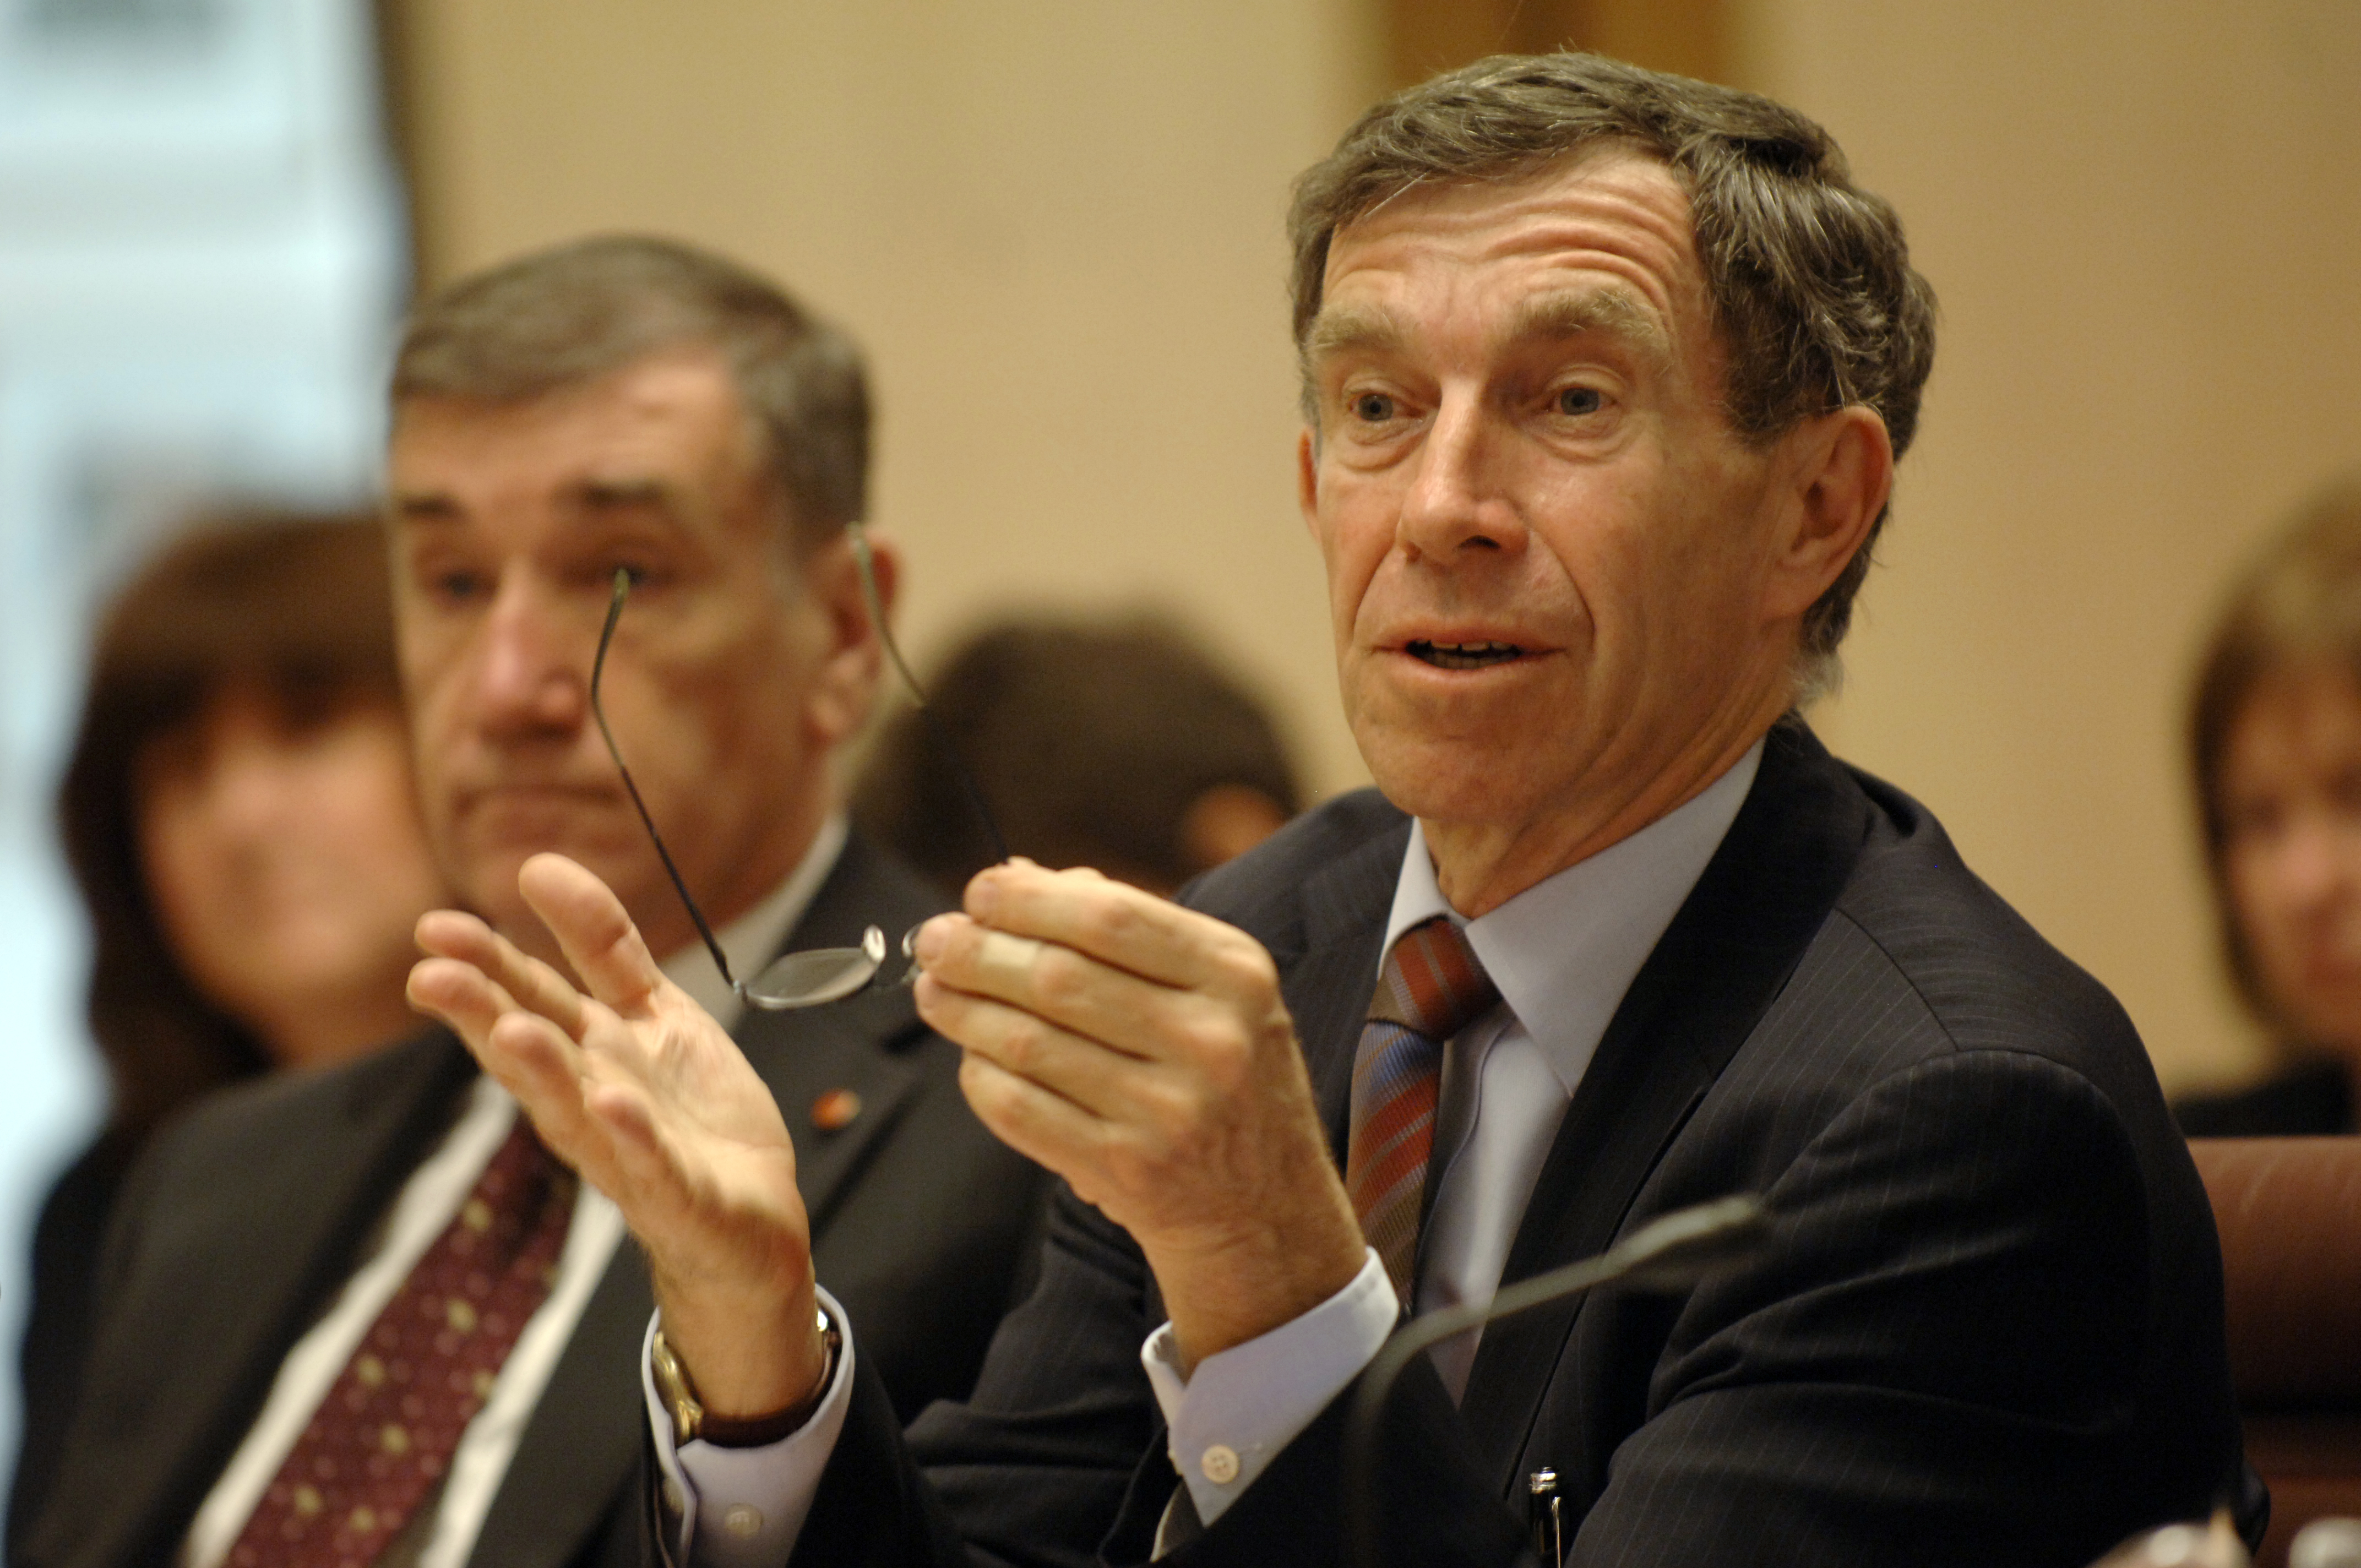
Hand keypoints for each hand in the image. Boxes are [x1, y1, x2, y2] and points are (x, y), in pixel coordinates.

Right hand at [406, 852, 825, 1417]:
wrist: (751, 1217)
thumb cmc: (688, 1113)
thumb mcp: (652, 1010)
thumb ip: (602, 946)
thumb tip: (536, 865)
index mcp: (587, 1052)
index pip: (530, 999)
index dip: (488, 963)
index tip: (433, 927)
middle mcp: (593, 1101)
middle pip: (533, 1053)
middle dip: (483, 1015)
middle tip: (429, 976)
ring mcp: (632, 1154)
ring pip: (577, 1112)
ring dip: (545, 1073)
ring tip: (511, 1030)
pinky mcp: (682, 1199)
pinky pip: (655, 1168)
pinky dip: (634, 1138)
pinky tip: (613, 1105)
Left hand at [914, 860, 1365, 1369]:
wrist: (1266, 1210)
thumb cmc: (1229, 1080)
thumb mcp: (1217, 991)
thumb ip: (1131, 928)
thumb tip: (1022, 877)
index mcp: (1235, 976)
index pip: (1110, 917)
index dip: (1029, 900)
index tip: (980, 892)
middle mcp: (1210, 1040)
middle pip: (1058, 977)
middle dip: (978, 952)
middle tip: (935, 940)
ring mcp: (1168, 1111)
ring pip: (1029, 1043)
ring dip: (964, 1011)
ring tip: (936, 990)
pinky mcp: (1125, 1169)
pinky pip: (1021, 1110)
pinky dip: (981, 1077)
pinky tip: (970, 1056)